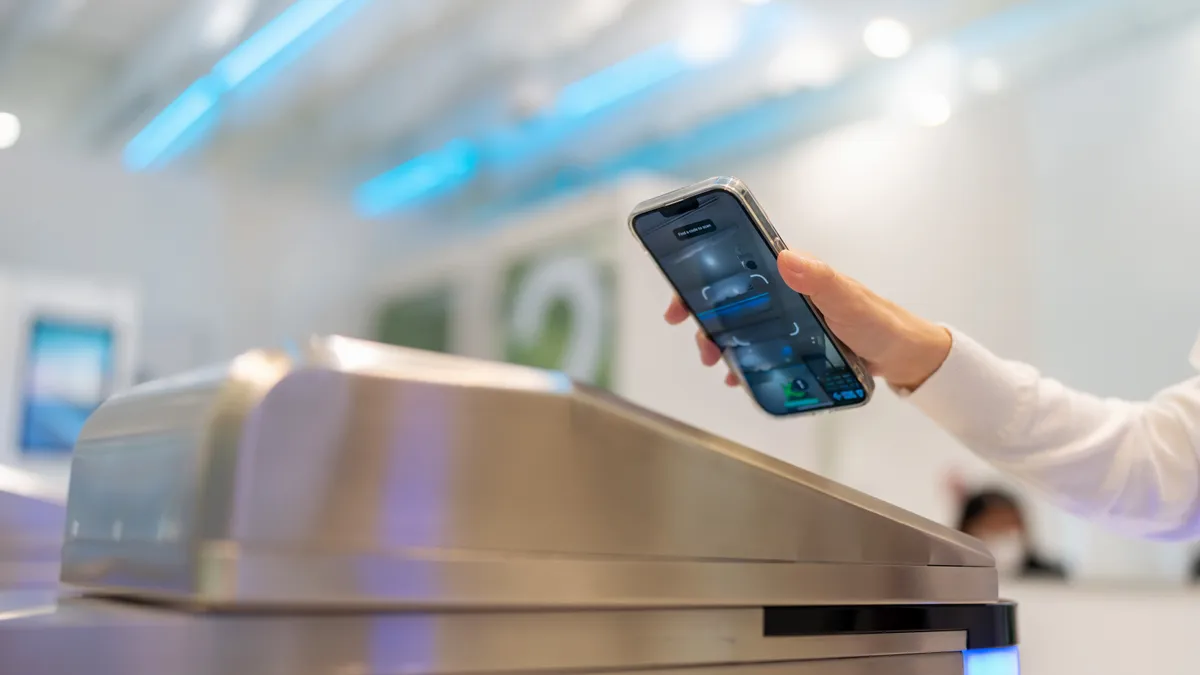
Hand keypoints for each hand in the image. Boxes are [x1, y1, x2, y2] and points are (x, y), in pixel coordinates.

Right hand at [663, 249, 950, 390]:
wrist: (907, 357)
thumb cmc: (880, 323)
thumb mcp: (846, 301)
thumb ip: (819, 280)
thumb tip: (786, 258)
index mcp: (794, 275)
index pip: (736, 267)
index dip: (701, 278)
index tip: (679, 297)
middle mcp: (787, 293)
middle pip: (731, 301)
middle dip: (706, 320)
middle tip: (700, 344)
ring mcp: (789, 319)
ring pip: (742, 328)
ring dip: (722, 344)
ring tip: (720, 365)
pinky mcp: (796, 344)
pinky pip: (760, 350)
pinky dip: (744, 362)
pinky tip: (739, 378)